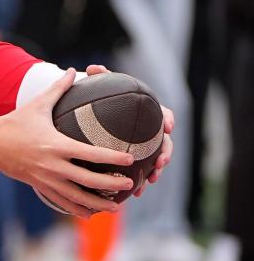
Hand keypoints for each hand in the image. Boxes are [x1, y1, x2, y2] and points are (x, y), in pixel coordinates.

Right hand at [0, 69, 133, 217]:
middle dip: (112, 185)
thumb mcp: (37, 104)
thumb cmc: (15, 122)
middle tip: (130, 184)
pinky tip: (92, 212)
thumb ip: (58, 88)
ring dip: (98, 204)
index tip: (129, 159)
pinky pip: (63, 202)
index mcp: (56, 144)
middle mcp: (53, 165)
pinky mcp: (40, 186)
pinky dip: (78, 209)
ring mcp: (46, 179)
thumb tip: (73, 71)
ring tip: (116, 207)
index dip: (112, 158)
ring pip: (77, 197)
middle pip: (89, 180)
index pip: (90, 154)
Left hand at [80, 65, 173, 196]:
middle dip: (166, 152)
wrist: (94, 117)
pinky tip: (135, 192)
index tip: (168, 127)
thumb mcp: (100, 87)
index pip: (164, 114)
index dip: (168, 120)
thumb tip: (92, 68)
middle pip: (165, 142)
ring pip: (155, 160)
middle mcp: (149, 130)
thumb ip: (99, 77)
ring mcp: (144, 147)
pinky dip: (140, 182)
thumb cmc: (100, 99)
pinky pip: (141, 172)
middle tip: (161, 161)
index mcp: (147, 112)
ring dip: (155, 171)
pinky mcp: (135, 160)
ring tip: (151, 179)